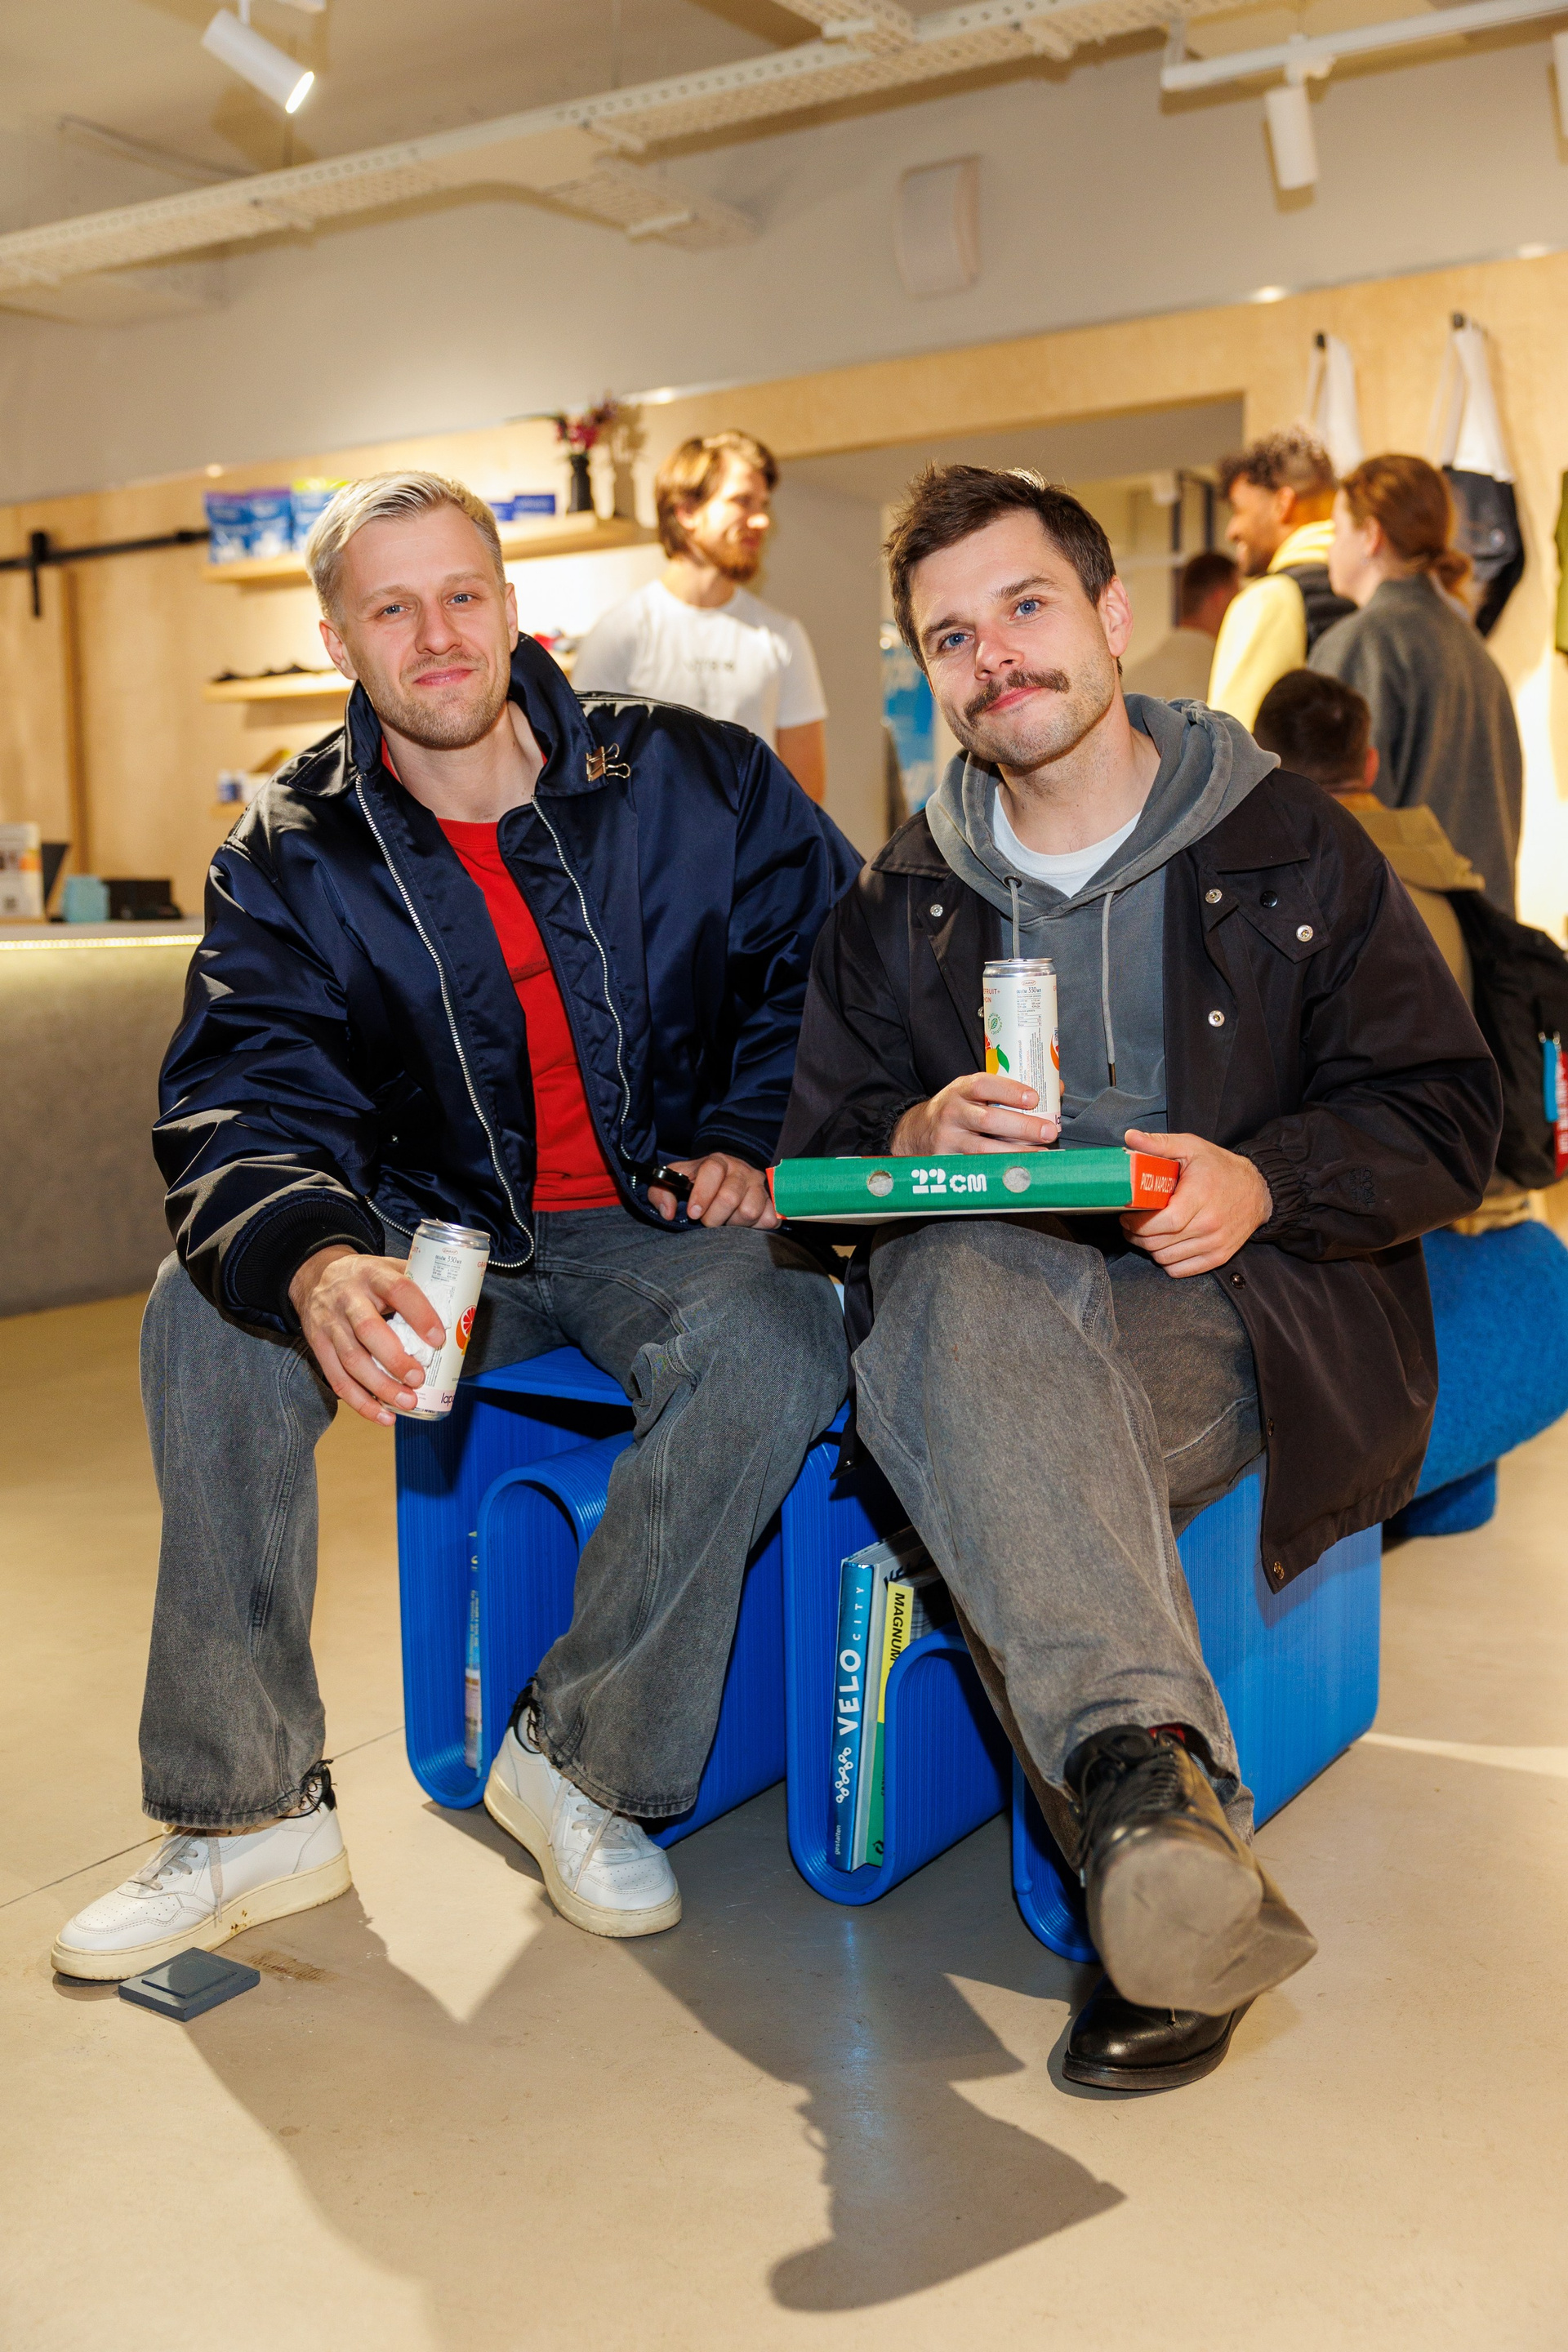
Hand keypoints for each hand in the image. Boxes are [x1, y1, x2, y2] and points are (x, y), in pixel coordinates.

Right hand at [288, 1246, 445, 1424]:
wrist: (315, 1277)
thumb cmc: (365, 1278)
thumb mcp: (388, 1268)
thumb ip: (419, 1286)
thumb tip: (461, 1315)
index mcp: (372, 1274)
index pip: (397, 1290)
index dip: (419, 1314)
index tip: (438, 1339)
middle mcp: (348, 1298)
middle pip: (368, 1330)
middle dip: (396, 1359)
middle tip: (419, 1379)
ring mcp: (330, 1323)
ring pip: (352, 1359)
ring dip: (380, 1386)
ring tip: (407, 1402)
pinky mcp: (318, 1346)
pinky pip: (337, 1379)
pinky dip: (361, 1402)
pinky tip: (383, 1416)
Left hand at [648, 1153, 779, 1228]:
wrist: (728, 1178)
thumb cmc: (697, 1183)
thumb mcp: (674, 1182)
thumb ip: (660, 1193)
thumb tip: (668, 1213)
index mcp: (716, 1161)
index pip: (712, 1171)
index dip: (702, 1194)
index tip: (693, 1213)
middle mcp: (741, 1170)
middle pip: (730, 1197)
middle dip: (714, 1217)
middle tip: (707, 1221)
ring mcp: (759, 1185)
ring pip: (750, 1211)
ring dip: (734, 1223)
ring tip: (726, 1221)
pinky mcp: (772, 1202)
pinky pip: (769, 1220)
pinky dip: (755, 1227)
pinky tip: (743, 1224)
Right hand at [891, 1072, 1059, 1156]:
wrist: (915, 1133)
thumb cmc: (958, 1110)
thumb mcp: (974, 1093)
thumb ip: (1008, 1091)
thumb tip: (1056, 1088)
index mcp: (960, 1090)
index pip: (984, 1085)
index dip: (1010, 1090)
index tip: (1034, 1098)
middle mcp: (952, 1112)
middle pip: (988, 1119)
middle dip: (1022, 1126)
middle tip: (1049, 1131)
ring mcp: (948, 1140)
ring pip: (984, 1149)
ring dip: (1016, 1152)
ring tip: (1042, 1156)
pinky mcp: (947, 1162)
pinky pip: (977, 1169)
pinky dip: (1000, 1171)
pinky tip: (1019, 1171)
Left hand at [1119, 1128, 1271, 1276]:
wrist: (1258, 1190)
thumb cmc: (1220, 1168)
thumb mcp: (1191, 1147)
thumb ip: (1159, 1144)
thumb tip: (1129, 1137)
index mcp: (1201, 1196)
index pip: (1165, 1221)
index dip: (1139, 1223)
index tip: (1127, 1215)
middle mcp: (1210, 1224)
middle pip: (1160, 1243)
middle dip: (1136, 1235)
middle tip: (1130, 1224)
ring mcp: (1215, 1244)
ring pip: (1166, 1259)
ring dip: (1149, 1249)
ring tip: (1145, 1233)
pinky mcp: (1219, 1257)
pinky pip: (1181, 1271)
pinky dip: (1167, 1261)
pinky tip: (1165, 1245)